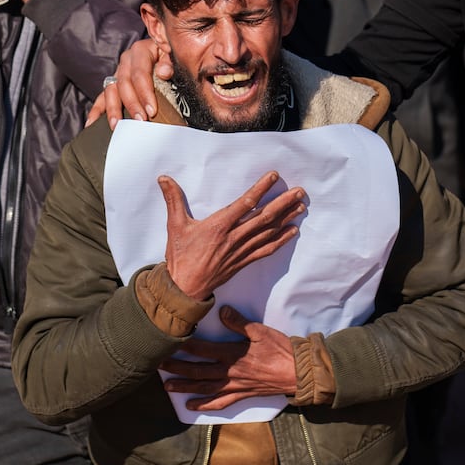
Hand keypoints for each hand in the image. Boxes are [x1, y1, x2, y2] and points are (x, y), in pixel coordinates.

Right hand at [86, 38, 174, 127]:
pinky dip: (96, 110)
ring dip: (112, 110)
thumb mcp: (172, 53)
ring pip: (111, 91)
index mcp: (140, 50)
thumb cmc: (169, 55)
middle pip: (124, 84)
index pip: (140, 74)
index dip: (145, 93)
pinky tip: (91, 124)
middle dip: (131, 105)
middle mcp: (126, 60)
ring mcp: (118, 72)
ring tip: (117, 126)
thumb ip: (169, 61)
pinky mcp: (114, 84)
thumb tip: (163, 72)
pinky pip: (102, 97)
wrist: (164, 51)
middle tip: (139, 122)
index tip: (151, 111)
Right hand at [160, 172, 303, 301]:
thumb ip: (173, 199)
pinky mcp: (243, 261)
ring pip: (268, 232)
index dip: (261, 189)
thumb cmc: (180, 256)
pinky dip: (281, 240)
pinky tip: (293, 231)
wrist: (185, 288)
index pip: (244, 203)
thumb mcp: (175, 225)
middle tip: (300, 192)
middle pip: (264, 217)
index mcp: (219, 226)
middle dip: (283, 203)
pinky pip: (266, 249)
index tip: (274, 176)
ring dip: (286, 218)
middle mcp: (234, 237)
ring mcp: (241, 250)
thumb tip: (163, 178)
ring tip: (301, 206)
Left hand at [160, 306, 298, 409]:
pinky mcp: (241, 394)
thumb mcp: (261, 331)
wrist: (296, 373)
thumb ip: (239, 323)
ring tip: (168, 387)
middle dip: (177, 368)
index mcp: (233, 354)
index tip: (168, 343)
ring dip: (185, 388)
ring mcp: (234, 385)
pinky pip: (220, 403)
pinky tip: (191, 406)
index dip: (185, 347)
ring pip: (205, 388)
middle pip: (198, 371)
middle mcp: (230, 372)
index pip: (203, 350)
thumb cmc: (280, 350)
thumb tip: (222, 311)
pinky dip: (204, 405)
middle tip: (159, 366)